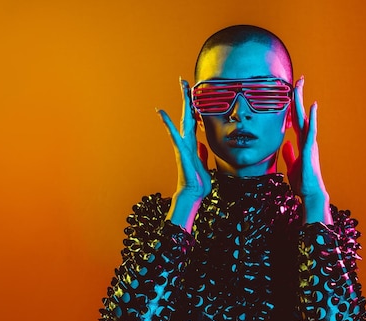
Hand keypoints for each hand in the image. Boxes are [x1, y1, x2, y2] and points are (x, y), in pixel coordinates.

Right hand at [157, 77, 210, 230]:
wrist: (193, 194)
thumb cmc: (198, 181)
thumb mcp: (204, 164)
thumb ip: (202, 153)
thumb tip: (201, 144)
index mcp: (192, 143)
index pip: (193, 120)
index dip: (193, 106)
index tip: (193, 92)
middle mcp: (186, 141)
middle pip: (186, 114)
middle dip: (186, 97)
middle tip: (184, 80)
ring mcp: (182, 144)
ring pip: (181, 119)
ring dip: (181, 102)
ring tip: (181, 86)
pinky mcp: (180, 151)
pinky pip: (173, 135)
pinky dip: (167, 123)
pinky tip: (161, 112)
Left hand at [282, 76, 331, 223]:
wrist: (310, 193)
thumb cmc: (302, 181)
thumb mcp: (292, 165)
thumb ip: (289, 153)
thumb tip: (285, 144)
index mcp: (302, 142)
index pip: (297, 119)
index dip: (294, 105)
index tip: (293, 91)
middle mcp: (307, 139)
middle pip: (301, 113)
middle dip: (299, 96)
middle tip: (299, 78)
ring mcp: (310, 143)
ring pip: (305, 117)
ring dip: (302, 100)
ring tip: (301, 84)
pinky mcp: (310, 149)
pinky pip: (312, 130)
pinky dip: (313, 117)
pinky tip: (313, 106)